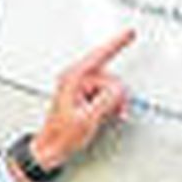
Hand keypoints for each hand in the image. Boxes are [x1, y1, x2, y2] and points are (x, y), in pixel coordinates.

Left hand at [22, 28, 133, 179]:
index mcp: (72, 79)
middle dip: (117, 94)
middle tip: (118, 111)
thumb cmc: (62, 135)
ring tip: (107, 116)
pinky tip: (105, 115)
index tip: (130, 33)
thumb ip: (105, 101)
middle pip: (108, 77)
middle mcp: (75, 80)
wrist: (52, 148)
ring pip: (108, 87)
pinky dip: (109, 105)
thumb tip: (118, 90)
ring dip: (114, 102)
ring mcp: (79, 88)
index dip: (116, 44)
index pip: (99, 56)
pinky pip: (104, 95)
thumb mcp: (87, 119)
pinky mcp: (83, 96)